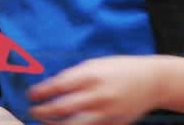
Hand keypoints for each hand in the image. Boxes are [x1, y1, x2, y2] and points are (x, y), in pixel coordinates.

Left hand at [26, 56, 162, 124]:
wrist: (152, 81)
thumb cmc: (122, 69)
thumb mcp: (97, 65)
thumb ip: (76, 76)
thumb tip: (53, 87)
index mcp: (92, 74)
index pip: (58, 85)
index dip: (41, 92)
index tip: (30, 95)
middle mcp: (97, 94)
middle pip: (61, 108)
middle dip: (42, 111)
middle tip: (32, 112)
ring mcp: (105, 112)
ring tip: (44, 123)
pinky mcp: (112, 124)